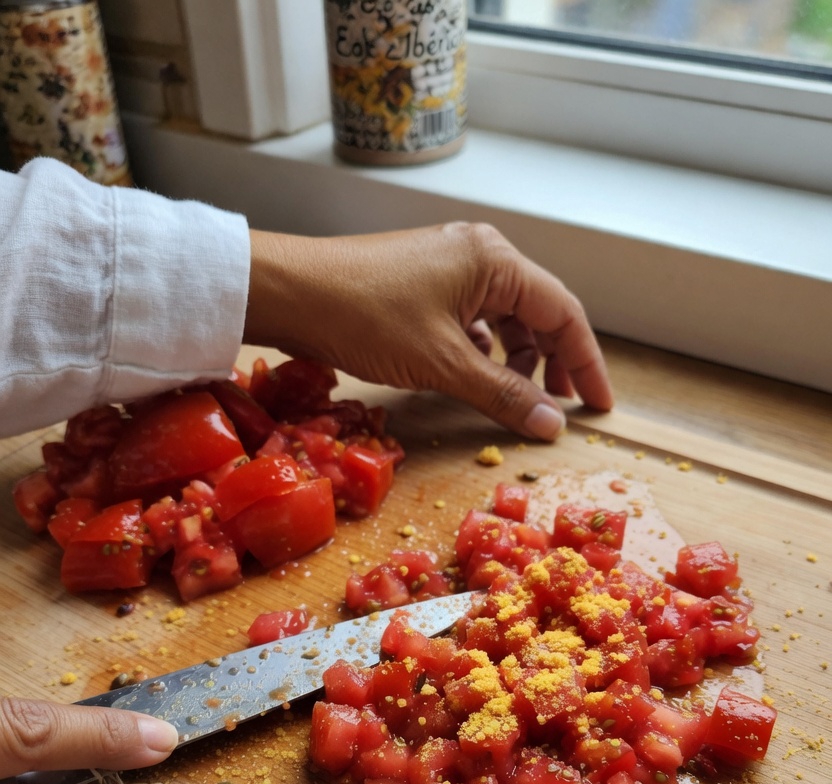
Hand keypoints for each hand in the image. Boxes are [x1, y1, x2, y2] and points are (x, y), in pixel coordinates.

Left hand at [245, 223, 612, 440]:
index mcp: (494, 261)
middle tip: (559, 408)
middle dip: (553, 362)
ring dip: (515, 359)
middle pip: (538, 312)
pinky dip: (482, 350)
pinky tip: (474, 376)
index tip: (598, 405)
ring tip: (515, 397)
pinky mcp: (422, 283)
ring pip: (503, 317)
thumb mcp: (442, 364)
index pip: (563, 312)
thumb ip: (502, 394)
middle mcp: (478, 254)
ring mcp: (448, 266)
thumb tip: (551, 426)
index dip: (586, 362)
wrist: (288, 292)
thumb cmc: (364, 318)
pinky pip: (471, 318)